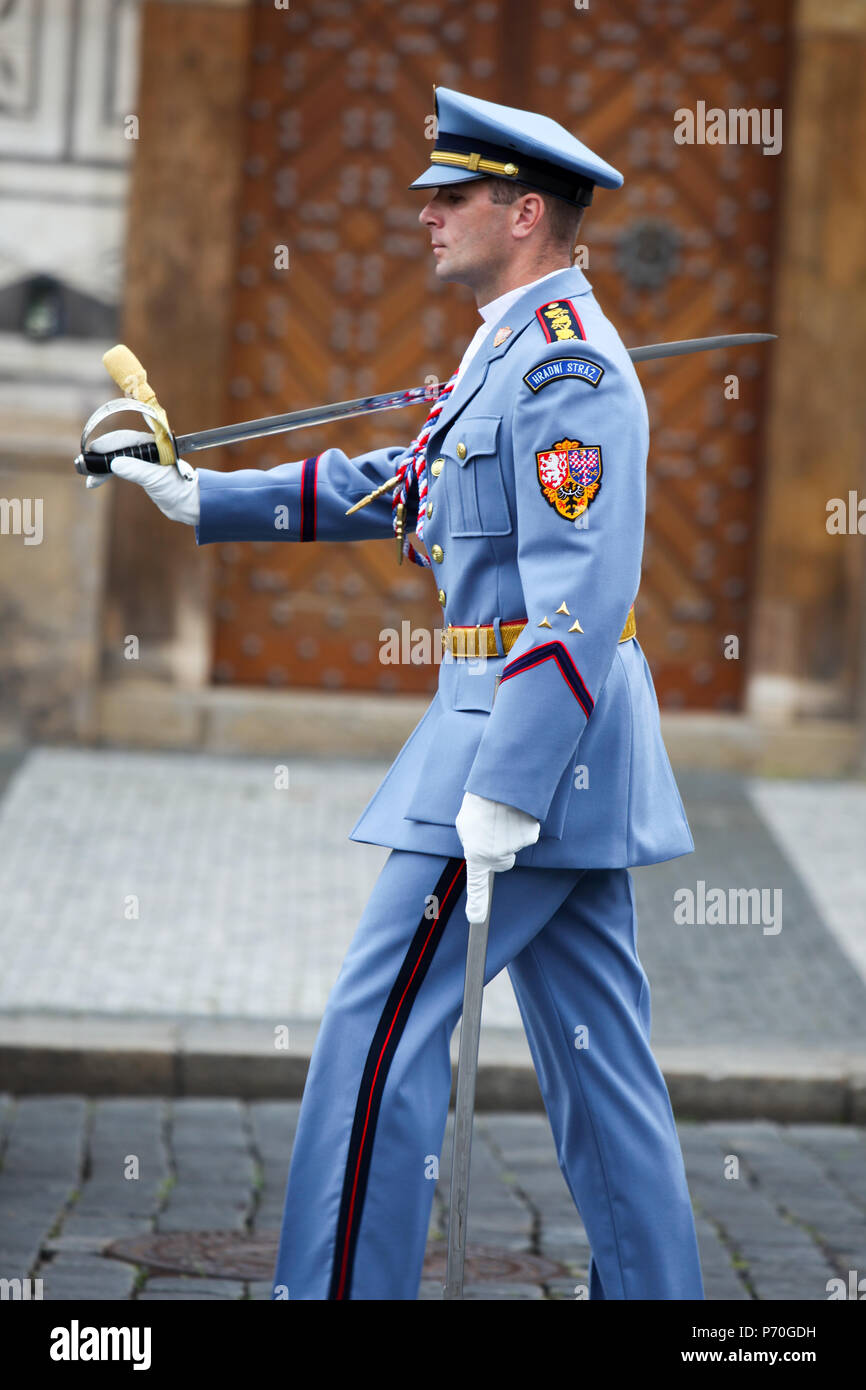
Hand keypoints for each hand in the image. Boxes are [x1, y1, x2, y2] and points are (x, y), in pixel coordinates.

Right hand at [84, 429, 199, 525]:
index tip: (94, 449)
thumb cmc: (178, 489)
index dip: (109, 443)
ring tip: (89, 476)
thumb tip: (116, 464)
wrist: (188, 504)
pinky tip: (95, 480)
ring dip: (102, 467)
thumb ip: (137, 470)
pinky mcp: (140, 472)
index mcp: (155, 444)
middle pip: (119, 447)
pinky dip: (108, 474)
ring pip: (117, 458)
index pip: (127, 439)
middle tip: (85, 462)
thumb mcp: (156, 479)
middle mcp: (147, 449)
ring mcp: (143, 461)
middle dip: (102, 455)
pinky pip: (120, 468)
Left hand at [455, 791, 540, 922]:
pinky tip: (515, 811)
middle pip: (504, 860)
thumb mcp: (466, 823)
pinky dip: (524, 823)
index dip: (477, 903)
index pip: (477, 883)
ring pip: (516, 844)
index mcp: (476, 852)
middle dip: (501, 847)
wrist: (499, 784)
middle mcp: (495, 855)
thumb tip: (479, 850)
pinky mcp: (530, 836)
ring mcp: (513, 848)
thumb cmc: (480, 802)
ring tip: (501, 812)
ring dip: (510, 830)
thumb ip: (472, 841)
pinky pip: (527, 832)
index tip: (475, 920)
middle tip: (493, 825)